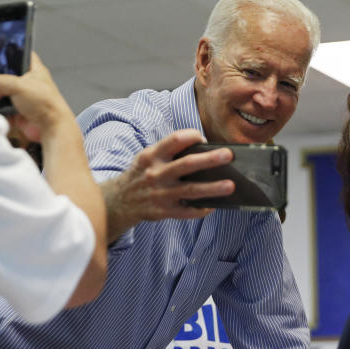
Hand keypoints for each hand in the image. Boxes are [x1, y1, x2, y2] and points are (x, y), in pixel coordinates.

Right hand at [0, 52, 72, 139]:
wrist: (52, 128)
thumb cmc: (47, 105)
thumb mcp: (20, 85)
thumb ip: (1, 82)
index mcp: (34, 71)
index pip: (22, 55)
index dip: (11, 51)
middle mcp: (29, 84)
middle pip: (8, 76)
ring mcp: (24, 99)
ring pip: (3, 94)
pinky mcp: (19, 112)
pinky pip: (3, 109)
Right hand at [102, 129, 235, 240]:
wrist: (119, 201)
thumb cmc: (141, 174)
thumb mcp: (147, 158)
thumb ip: (168, 152)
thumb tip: (202, 149)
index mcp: (152, 156)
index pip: (174, 140)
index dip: (191, 136)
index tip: (203, 139)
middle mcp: (156, 174)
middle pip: (187, 164)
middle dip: (209, 159)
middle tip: (228, 155)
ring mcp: (161, 194)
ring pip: (191, 190)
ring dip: (213, 188)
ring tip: (230, 185)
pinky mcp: (164, 211)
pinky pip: (187, 212)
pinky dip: (201, 209)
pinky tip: (213, 206)